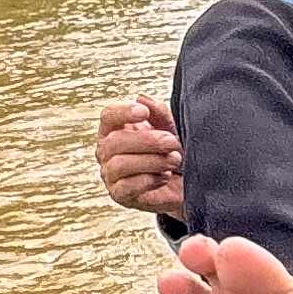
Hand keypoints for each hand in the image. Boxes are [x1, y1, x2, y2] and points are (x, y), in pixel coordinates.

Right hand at [94, 94, 183, 217]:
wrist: (185, 184)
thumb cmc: (172, 152)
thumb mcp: (170, 128)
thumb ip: (158, 113)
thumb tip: (142, 98)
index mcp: (116, 129)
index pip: (108, 116)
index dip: (122, 112)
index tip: (143, 112)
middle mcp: (107, 151)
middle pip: (114, 141)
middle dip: (148, 141)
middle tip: (172, 142)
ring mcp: (110, 174)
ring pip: (119, 164)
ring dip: (152, 161)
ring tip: (174, 160)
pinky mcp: (120, 195)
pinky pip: (127, 187)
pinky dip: (150, 180)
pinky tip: (165, 176)